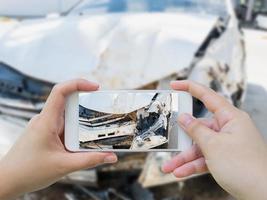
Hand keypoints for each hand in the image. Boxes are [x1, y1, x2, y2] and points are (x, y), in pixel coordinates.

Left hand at [0, 79, 117, 199]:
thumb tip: (112, 157)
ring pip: (66, 115)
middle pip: (68, 102)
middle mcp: (45, 119)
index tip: (95, 87)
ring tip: (97, 127)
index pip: (60, 91)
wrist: (8, 181)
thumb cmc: (29, 172)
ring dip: (82, 119)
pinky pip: (63, 125)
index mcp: (46, 121)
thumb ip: (90, 160)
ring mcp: (44, 126)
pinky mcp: (46, 133)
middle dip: (87, 103)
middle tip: (103, 108)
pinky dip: (75, 129)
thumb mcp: (64, 166)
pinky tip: (83, 139)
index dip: (78, 84)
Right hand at [162, 81, 266, 199]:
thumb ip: (196, 130)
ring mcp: (227, 144)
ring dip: (185, 158)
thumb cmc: (244, 167)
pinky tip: (181, 172)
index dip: (190, 88)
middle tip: (168, 142)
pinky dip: (193, 165)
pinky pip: (205, 158)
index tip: (175, 84)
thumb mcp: (213, 145)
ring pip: (200, 146)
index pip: (208, 96)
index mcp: (231, 118)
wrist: (263, 195)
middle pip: (199, 128)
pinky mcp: (225, 158)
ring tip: (170, 167)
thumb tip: (184, 118)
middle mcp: (229, 128)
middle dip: (183, 140)